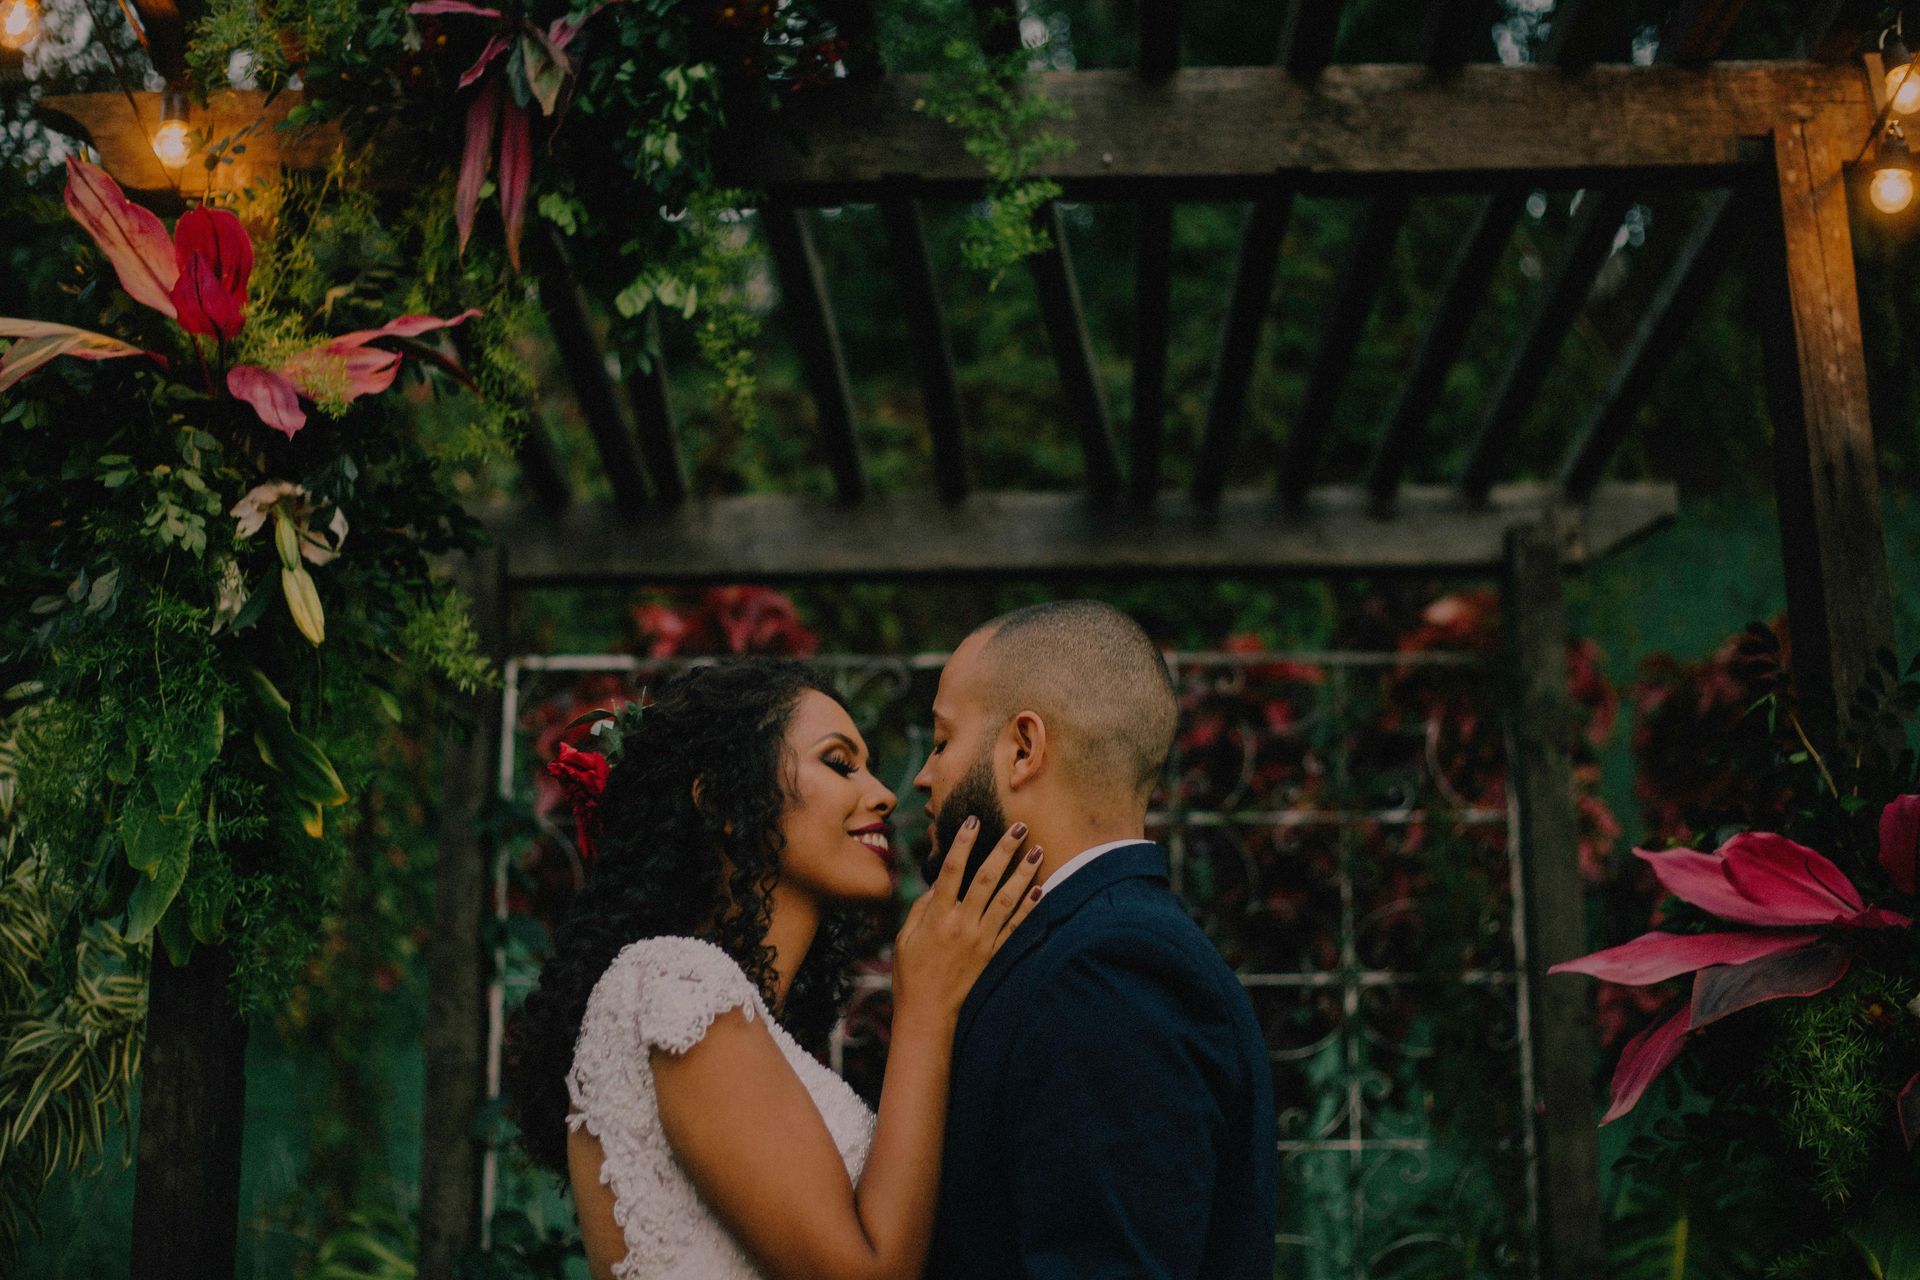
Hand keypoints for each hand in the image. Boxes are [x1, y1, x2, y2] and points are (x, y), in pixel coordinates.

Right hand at [892, 818, 1044, 1022]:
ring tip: (1038, 850)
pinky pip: (1015, 927)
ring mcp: (981, 941)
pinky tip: (1041, 888)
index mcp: (937, 918)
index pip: (951, 871)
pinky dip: (1029, 907)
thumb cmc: (911, 974)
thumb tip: (939, 883)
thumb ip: (922, 908)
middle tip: (1019, 826)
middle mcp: (962, 925)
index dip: (962, 844)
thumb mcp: (905, 938)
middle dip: (1003, 850)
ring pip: (1007, 900)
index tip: (973, 821)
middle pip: (986, 879)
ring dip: (1024, 873)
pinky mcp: (994, 955)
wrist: (928, 1014)